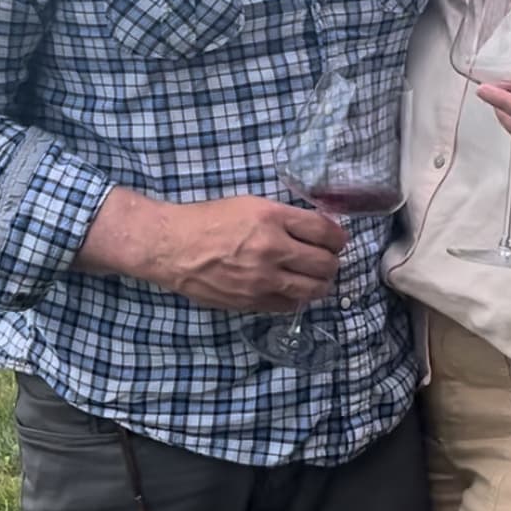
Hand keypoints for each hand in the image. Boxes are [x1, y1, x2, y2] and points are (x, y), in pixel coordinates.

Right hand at [78, 188, 346, 312]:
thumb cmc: (208, 220)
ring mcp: (263, 280)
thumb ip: (284, 217)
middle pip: (326, 263)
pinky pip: (290, 305)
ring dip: (321, 283)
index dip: (339, 237)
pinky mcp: (252, 301)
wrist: (171, 247)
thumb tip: (318, 230)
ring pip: (314, 289)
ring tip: (316, 278)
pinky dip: (297, 298)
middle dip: (333, 262)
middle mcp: (272, 249)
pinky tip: (292, 289)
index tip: (338, 240)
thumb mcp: (250, 205)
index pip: (326, 232)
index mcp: (272, 218)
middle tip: (327, 259)